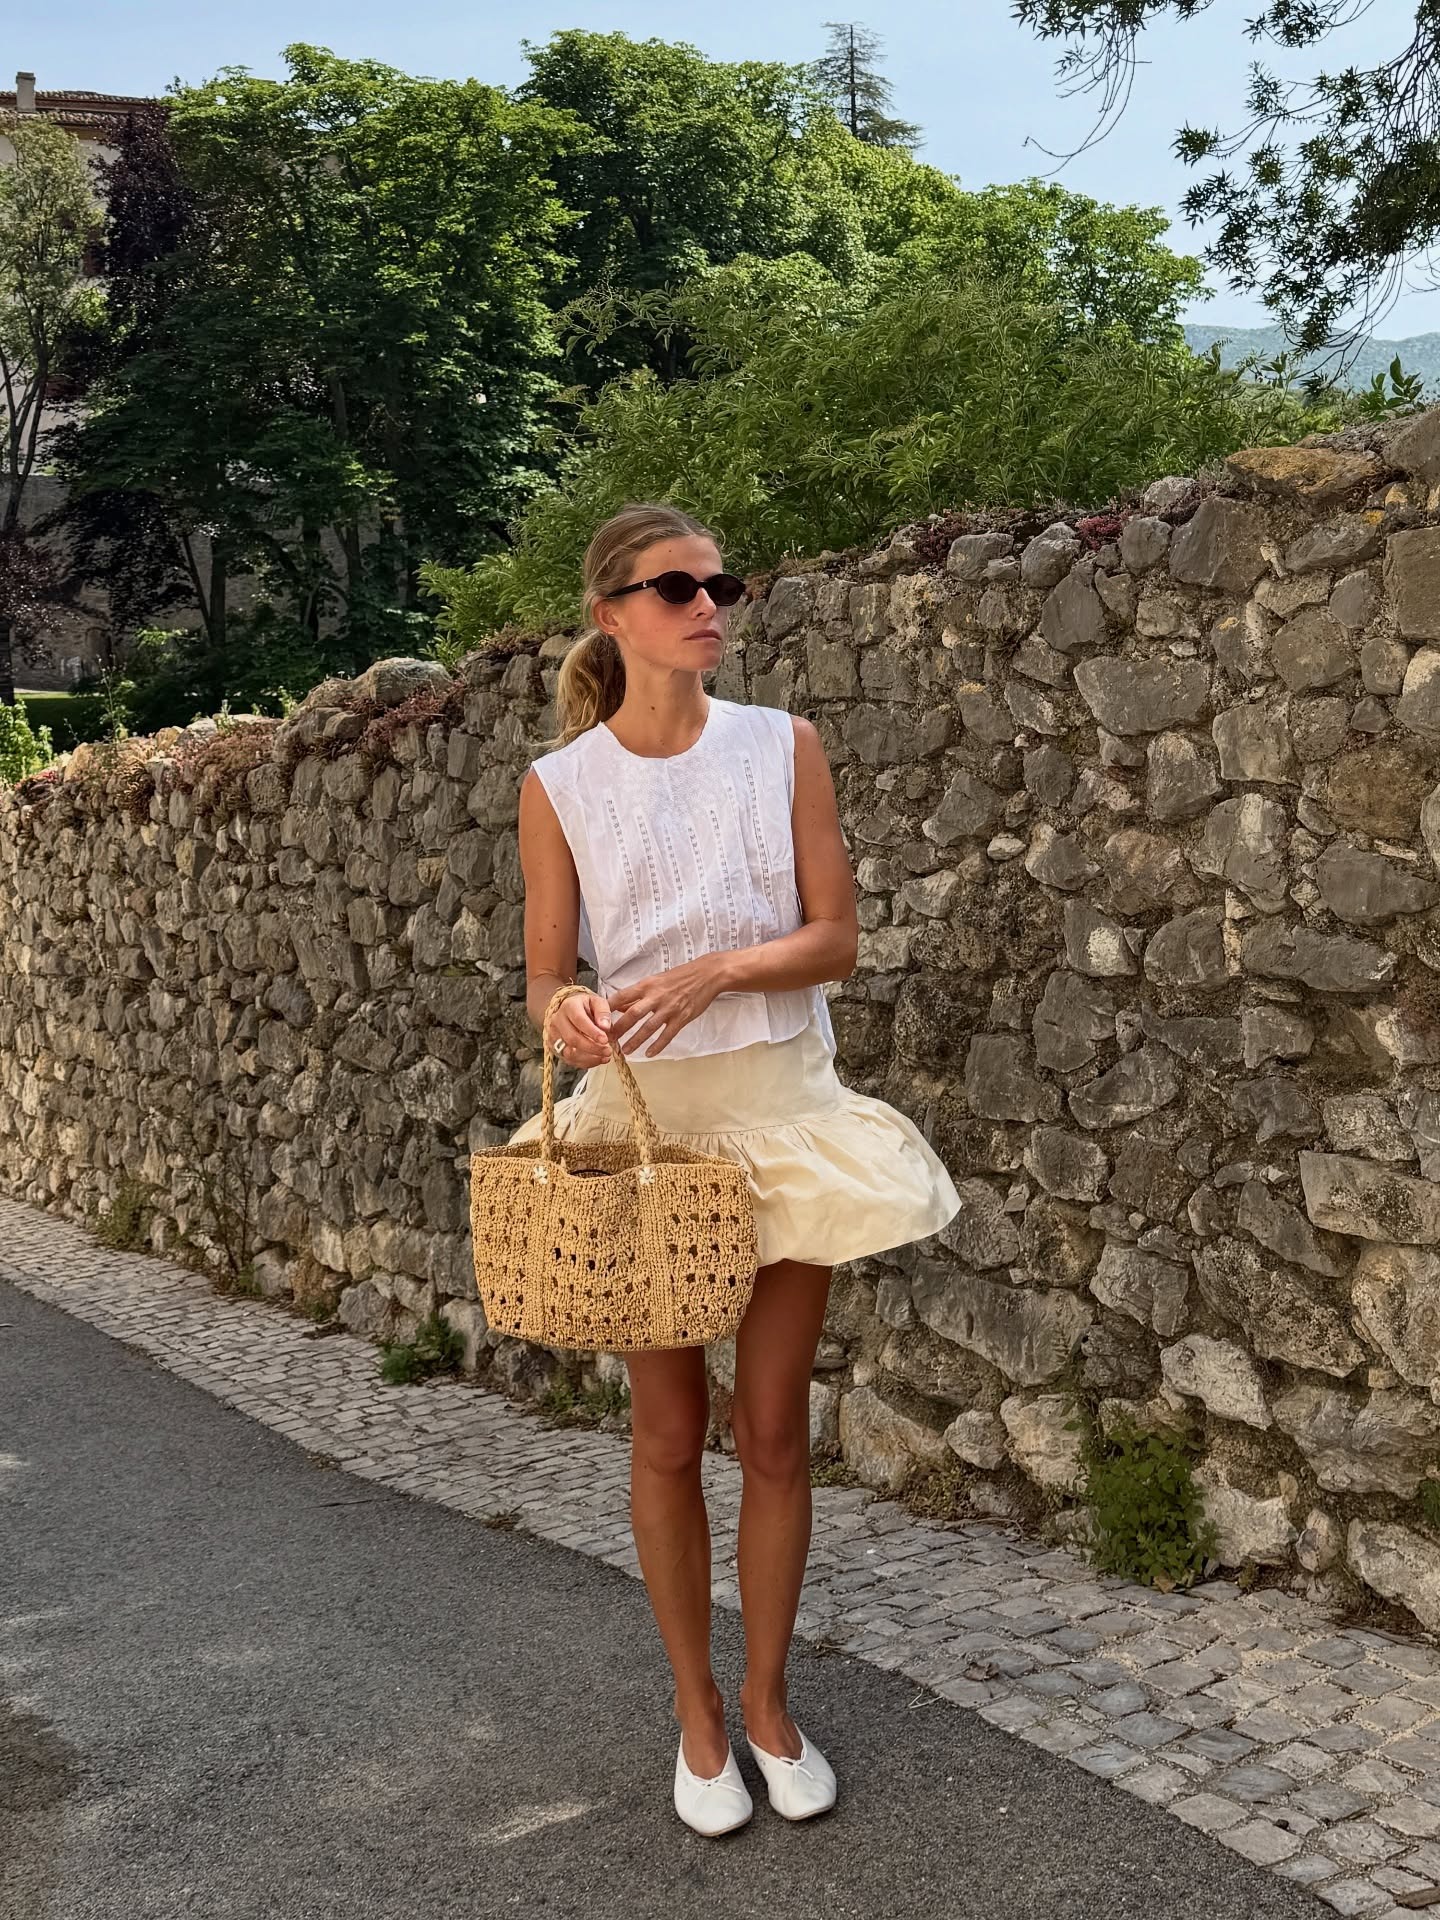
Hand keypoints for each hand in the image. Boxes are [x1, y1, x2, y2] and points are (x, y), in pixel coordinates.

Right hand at [547, 989, 614, 1070]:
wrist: (572, 1010)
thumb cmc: (587, 1006)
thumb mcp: (598, 1002)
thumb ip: (603, 1012)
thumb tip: (605, 1027)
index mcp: (569, 1006)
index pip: (579, 1020)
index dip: (592, 1032)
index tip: (605, 1040)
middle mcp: (558, 1020)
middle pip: (572, 1038)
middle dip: (592, 1048)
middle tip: (608, 1051)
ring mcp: (554, 1035)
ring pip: (569, 1052)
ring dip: (589, 1058)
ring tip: (605, 1056)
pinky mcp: (555, 1047)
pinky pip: (569, 1060)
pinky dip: (585, 1063)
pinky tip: (598, 1059)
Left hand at [606, 957, 726, 1057]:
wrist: (706, 975)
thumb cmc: (680, 977)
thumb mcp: (656, 980)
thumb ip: (637, 995)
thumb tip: (619, 1006)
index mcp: (647, 985)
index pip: (622, 996)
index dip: (609, 1008)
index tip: (598, 1019)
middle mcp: (656, 996)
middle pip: (633, 1014)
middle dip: (619, 1028)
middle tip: (608, 1040)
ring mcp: (669, 1008)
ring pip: (649, 1027)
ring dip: (635, 1040)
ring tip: (625, 1051)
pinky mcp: (682, 1017)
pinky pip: (667, 1035)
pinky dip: (657, 1045)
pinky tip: (649, 1053)